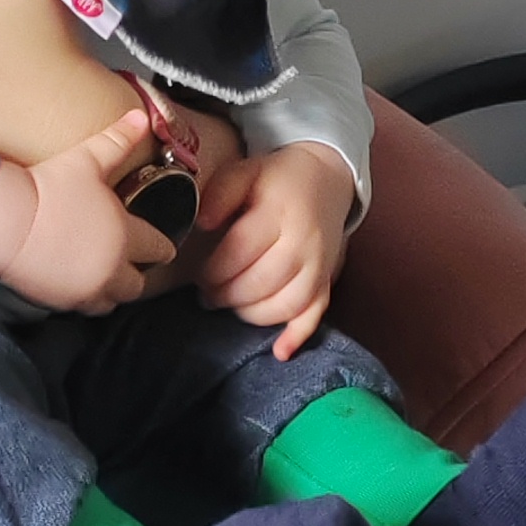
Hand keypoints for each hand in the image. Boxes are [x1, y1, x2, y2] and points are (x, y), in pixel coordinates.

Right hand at [0, 101, 176, 311]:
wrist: (7, 221)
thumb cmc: (49, 188)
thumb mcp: (87, 159)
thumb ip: (118, 140)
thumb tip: (140, 117)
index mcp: (127, 237)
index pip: (160, 250)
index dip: (161, 246)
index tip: (159, 245)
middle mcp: (112, 270)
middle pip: (139, 285)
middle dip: (138, 274)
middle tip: (130, 262)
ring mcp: (86, 291)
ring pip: (112, 301)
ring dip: (112, 289)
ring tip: (103, 274)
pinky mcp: (61, 303)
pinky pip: (83, 307)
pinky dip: (85, 297)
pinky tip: (76, 281)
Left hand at [196, 140, 357, 358]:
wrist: (326, 180)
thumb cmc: (275, 180)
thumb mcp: (245, 172)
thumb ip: (220, 194)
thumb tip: (202, 224)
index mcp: (280, 212)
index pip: (240, 251)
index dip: (214, 270)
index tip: (199, 276)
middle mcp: (304, 243)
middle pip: (260, 283)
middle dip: (226, 295)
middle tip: (208, 295)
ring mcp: (319, 267)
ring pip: (285, 305)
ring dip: (251, 314)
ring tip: (231, 305)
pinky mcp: (327, 282)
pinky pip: (316, 315)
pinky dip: (298, 336)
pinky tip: (280, 352)